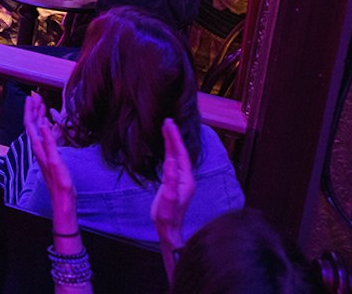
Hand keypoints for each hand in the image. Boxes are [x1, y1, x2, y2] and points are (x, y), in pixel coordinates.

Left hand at [24, 93, 76, 224]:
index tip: (32, 97)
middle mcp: (39, 148)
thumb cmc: (60, 183)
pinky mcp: (50, 156)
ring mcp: (44, 152)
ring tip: (42, 106)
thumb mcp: (56, 161)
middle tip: (37, 97)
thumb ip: (49, 143)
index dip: (30, 110)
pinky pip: (47, 137)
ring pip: (39, 130)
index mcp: (38, 148)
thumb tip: (42, 125)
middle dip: (34, 110)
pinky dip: (47, 127)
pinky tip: (51, 125)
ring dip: (40, 117)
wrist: (62, 199)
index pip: (30, 124)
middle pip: (33, 125)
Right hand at [151, 117, 195, 256]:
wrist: (169, 229)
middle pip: (180, 153)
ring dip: (172, 142)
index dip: (174, 138)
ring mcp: (181, 180)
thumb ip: (170, 180)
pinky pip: (173, 162)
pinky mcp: (174, 183)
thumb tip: (170, 161)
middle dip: (174, 136)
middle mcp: (185, 178)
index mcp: (186, 179)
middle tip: (167, 121)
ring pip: (177, 156)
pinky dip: (169, 151)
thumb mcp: (168, 198)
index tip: (168, 124)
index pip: (180, 154)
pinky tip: (166, 148)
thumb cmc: (168, 216)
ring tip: (166, 129)